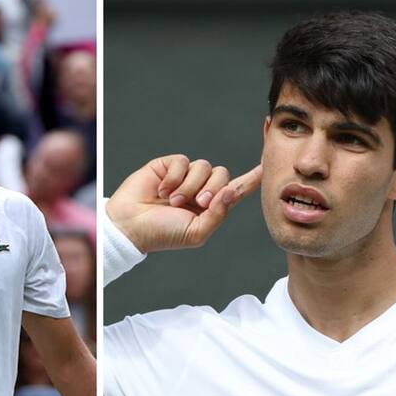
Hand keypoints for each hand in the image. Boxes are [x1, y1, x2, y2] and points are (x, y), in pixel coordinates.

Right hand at [107, 154, 261, 252]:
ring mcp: (184, 176)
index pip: (236, 189)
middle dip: (211, 189)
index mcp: (210, 207)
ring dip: (189, 186)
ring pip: (203, 167)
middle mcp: (200, 189)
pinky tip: (162, 190)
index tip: (266, 166)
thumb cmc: (162, 234)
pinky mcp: (167, 166)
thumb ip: (218, 214)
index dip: (252, 178)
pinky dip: (174, 177)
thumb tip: (231, 190)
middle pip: (222, 174)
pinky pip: (182, 161)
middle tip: (194, 203)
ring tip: (172, 201)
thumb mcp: (197, 233)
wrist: (130, 226)